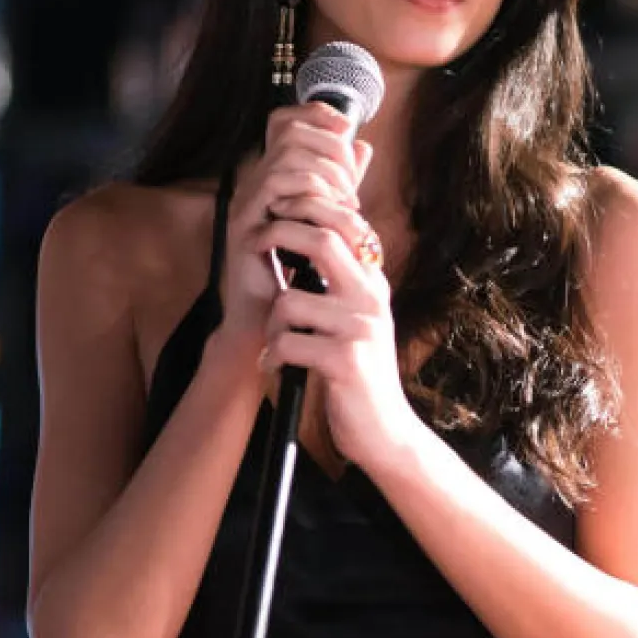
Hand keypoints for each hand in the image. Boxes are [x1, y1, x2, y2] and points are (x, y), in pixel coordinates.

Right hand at [219, 102, 369, 355]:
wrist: (271, 320)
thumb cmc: (299, 274)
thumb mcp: (328, 221)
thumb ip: (341, 183)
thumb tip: (363, 145)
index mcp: (273, 177)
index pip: (285, 122)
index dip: (317, 115)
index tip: (348, 132)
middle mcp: (255, 184)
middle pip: (289, 134)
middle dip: (332, 153)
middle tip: (353, 188)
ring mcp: (247, 204)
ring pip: (287, 160)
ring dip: (328, 179)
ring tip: (349, 208)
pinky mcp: (245, 226)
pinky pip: (277, 190)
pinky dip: (313, 198)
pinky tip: (333, 219)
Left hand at [258, 211, 416, 475]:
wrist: (385, 430)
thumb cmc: (360, 372)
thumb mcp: (359, 318)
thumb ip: (341, 282)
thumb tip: (305, 235)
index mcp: (373, 282)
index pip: (344, 223)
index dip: (305, 207)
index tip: (274, 211)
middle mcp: (372, 298)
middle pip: (323, 241)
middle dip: (278, 234)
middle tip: (253, 243)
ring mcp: (361, 329)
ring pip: (290, 301)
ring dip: (271, 325)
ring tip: (276, 344)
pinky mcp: (345, 361)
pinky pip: (289, 343)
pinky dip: (272, 356)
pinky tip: (275, 366)